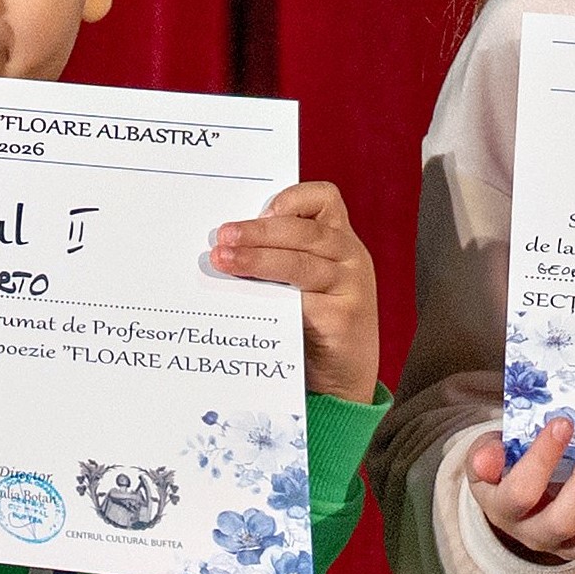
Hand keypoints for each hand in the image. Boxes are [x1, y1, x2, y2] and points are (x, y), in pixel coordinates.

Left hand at [207, 179, 380, 401]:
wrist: (342, 375)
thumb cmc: (311, 323)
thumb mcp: (298, 282)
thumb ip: (276, 258)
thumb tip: (223, 246)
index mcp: (338, 240)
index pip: (324, 199)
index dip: (293, 198)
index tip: (261, 211)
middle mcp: (350, 257)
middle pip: (304, 232)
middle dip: (259, 232)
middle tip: (223, 238)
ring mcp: (351, 287)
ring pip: (301, 264)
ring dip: (258, 260)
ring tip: (224, 261)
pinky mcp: (343, 319)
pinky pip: (302, 305)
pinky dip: (270, 300)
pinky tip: (244, 302)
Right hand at [467, 413, 574, 563]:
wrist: (530, 507)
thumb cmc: (513, 471)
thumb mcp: (491, 459)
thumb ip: (487, 453)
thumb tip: (489, 455)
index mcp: (507, 511)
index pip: (520, 494)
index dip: (540, 461)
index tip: (562, 422)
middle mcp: (541, 535)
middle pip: (564, 522)